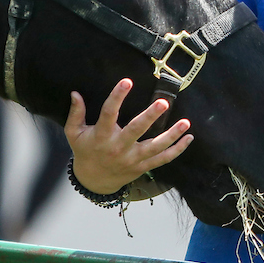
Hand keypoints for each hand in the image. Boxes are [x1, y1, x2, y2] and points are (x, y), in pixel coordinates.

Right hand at [64, 78, 192, 195]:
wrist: (94, 181)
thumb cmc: (85, 151)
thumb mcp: (74, 133)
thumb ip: (75, 113)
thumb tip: (75, 93)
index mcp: (102, 136)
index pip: (109, 113)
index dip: (117, 97)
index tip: (127, 81)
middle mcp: (119, 147)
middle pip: (136, 130)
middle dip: (150, 116)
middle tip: (163, 102)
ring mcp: (133, 159)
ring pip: (155, 147)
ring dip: (172, 135)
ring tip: (185, 123)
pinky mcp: (142, 166)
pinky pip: (163, 159)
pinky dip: (177, 150)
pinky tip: (188, 138)